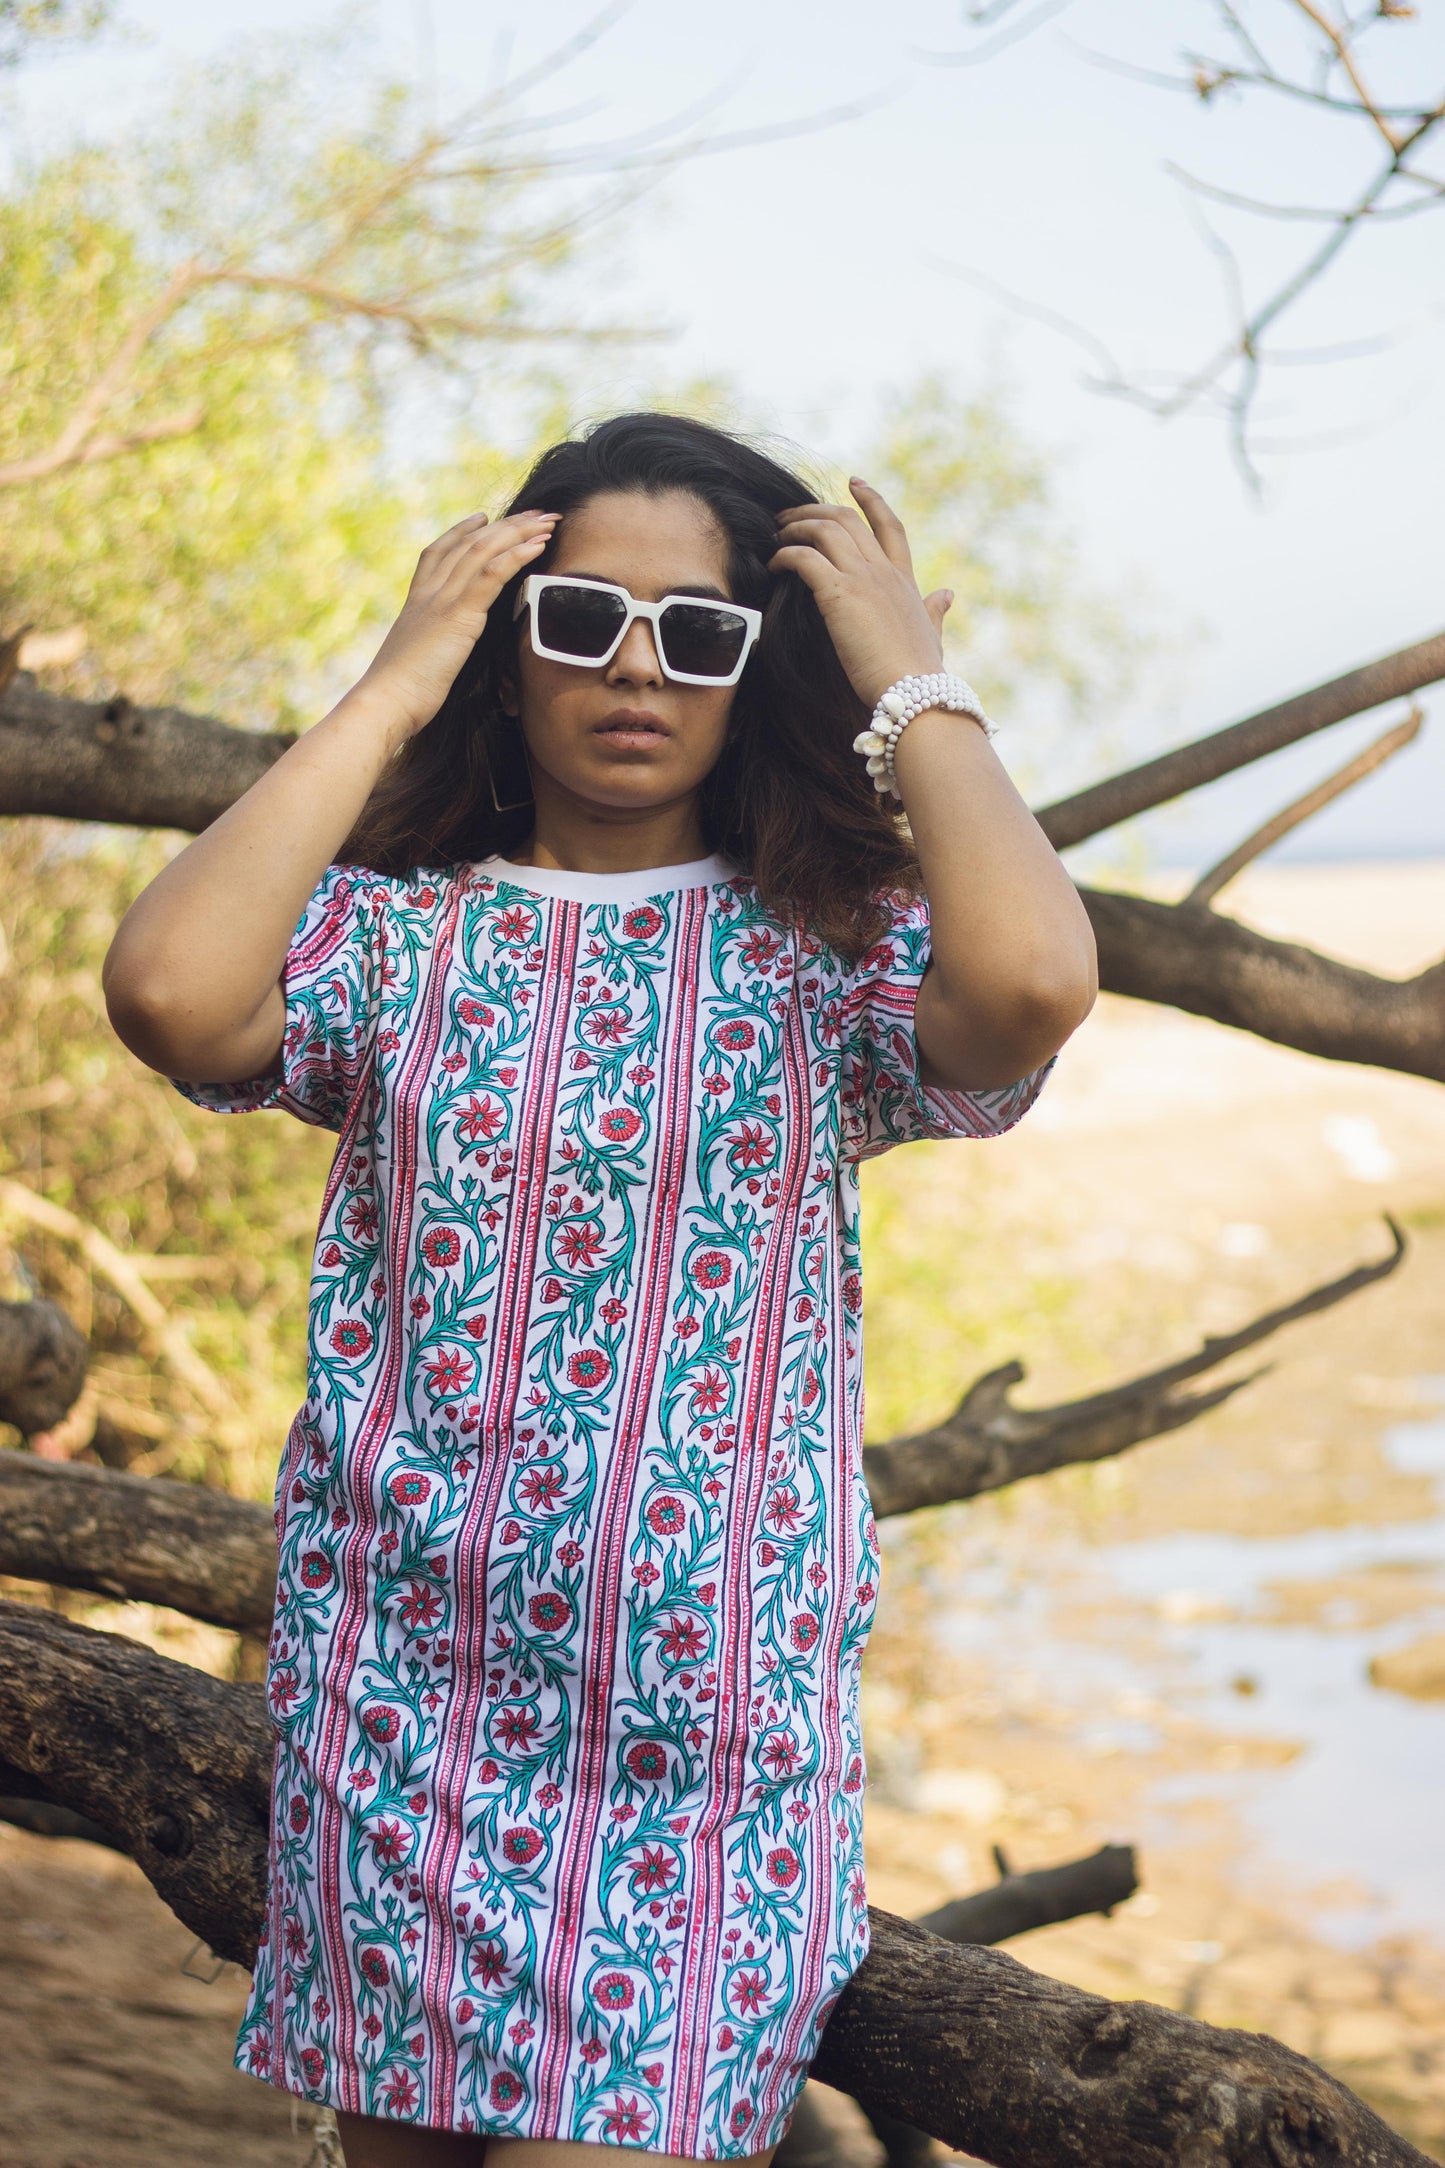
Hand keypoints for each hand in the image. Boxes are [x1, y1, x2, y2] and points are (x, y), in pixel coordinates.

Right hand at [356, 508, 559, 737]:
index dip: (461, 531)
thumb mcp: (414, 660)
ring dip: (520, 532)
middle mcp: (428, 592)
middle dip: (505, 526)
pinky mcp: (458, 615)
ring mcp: (442, 600)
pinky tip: (538, 544)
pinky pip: (492, 574)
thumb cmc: (400, 694)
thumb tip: (439, 653)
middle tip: (534, 513)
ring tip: (547, 521)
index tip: (483, 518)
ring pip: (484, 551)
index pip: (439, 552)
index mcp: (416, 601)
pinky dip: (517, 555)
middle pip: (469, 544)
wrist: (386, 701)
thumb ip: (430, 645)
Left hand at [769, 480, 950, 709]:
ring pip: (825, 530)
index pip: (890, 525)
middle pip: (848, 519)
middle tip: (790, 515)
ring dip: (796, 527)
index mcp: (904, 579)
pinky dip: (785, 554)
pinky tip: (774, 563)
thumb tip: (947, 594)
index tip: (854, 481)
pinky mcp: (839, 595)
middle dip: (815, 510)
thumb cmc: (920, 672)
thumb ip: (935, 611)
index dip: (872, 500)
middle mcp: (884, 571)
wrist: (915, 692)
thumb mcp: (932, 633)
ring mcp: (863, 580)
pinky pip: (805, 558)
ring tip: (776, 536)